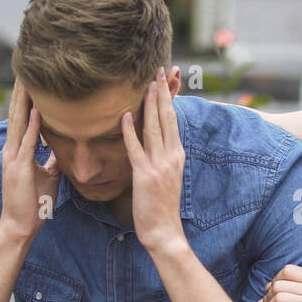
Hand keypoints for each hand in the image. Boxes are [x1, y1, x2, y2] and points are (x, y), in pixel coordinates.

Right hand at [0, 79, 59, 241]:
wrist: (20, 225)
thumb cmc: (33, 202)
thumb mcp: (47, 175)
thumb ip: (52, 159)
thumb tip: (62, 148)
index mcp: (18, 150)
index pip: (23, 118)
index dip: (26, 98)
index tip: (32, 78)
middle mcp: (12, 150)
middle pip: (17, 114)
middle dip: (21, 91)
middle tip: (25, 68)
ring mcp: (13, 158)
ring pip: (19, 123)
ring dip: (23, 101)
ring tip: (27, 79)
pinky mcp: (18, 169)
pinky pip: (27, 143)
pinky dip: (31, 126)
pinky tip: (35, 110)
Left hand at [122, 67, 186, 253]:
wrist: (165, 231)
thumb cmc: (162, 207)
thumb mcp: (167, 177)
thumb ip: (162, 156)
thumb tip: (156, 141)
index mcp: (177, 155)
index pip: (173, 120)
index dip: (169, 98)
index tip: (164, 79)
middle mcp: (171, 156)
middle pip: (167, 118)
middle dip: (162, 92)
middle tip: (157, 70)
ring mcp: (159, 165)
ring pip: (154, 128)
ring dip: (150, 104)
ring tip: (145, 84)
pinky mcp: (145, 175)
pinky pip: (135, 148)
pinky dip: (129, 131)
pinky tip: (124, 115)